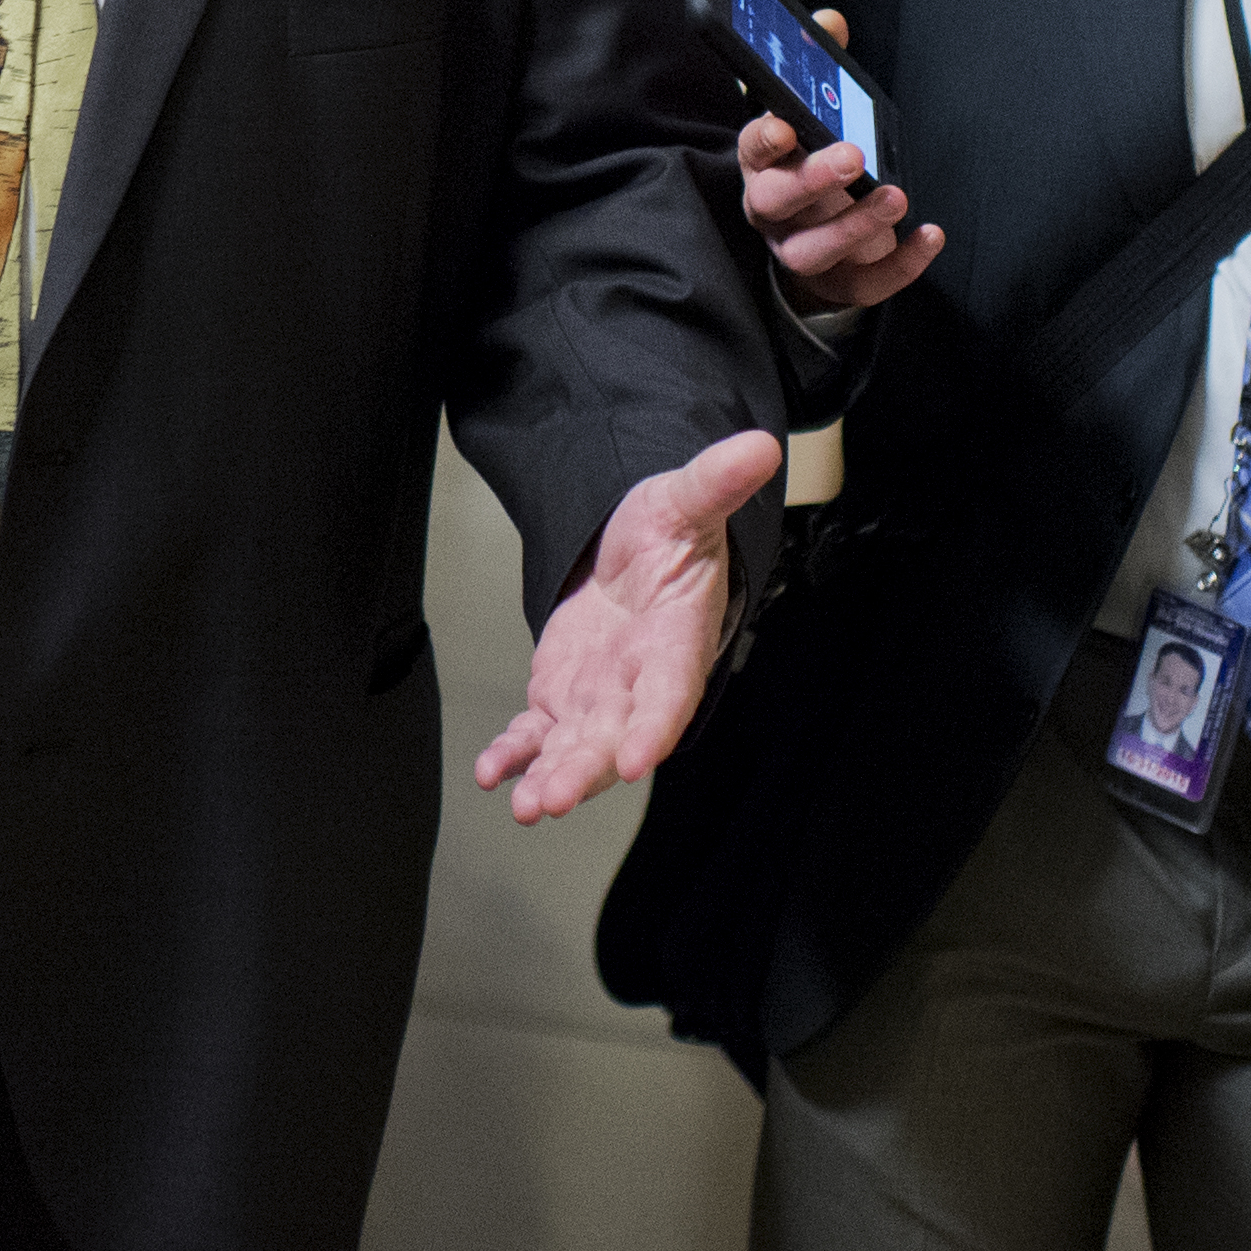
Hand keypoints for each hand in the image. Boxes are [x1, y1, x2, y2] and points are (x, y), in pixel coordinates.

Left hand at [471, 427, 784, 824]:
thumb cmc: (671, 534)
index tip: (637, 761)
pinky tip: (490, 773)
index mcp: (677, 641)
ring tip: (525, 804)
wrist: (639, 554)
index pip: (670, 691)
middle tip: (553, 799)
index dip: (654, 726)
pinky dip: (514, 753)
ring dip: (549, 775)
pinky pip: (536, 732)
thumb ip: (716, 482)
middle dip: (585, 769)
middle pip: (615, 735)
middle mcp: (639, 681)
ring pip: (574, 745)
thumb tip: (761, 446)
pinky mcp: (562, 696)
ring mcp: (599, 695)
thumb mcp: (687, 499)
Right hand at [741, 7, 939, 311]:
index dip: (765, 140)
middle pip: (776, 202)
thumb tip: (831, 21)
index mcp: (765, 164)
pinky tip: (929, 236)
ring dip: (853, 225)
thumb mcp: (816, 118)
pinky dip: (899, 265)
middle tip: (852, 156)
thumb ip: (820, 69)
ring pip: (813, 249)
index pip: (752, 150)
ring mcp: (800, 250)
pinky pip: (863, 284)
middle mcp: (773, 210)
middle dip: (812, 180)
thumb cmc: (815, 166)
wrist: (818, 242)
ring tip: (895, 196)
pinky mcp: (837, 283)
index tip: (785, 126)